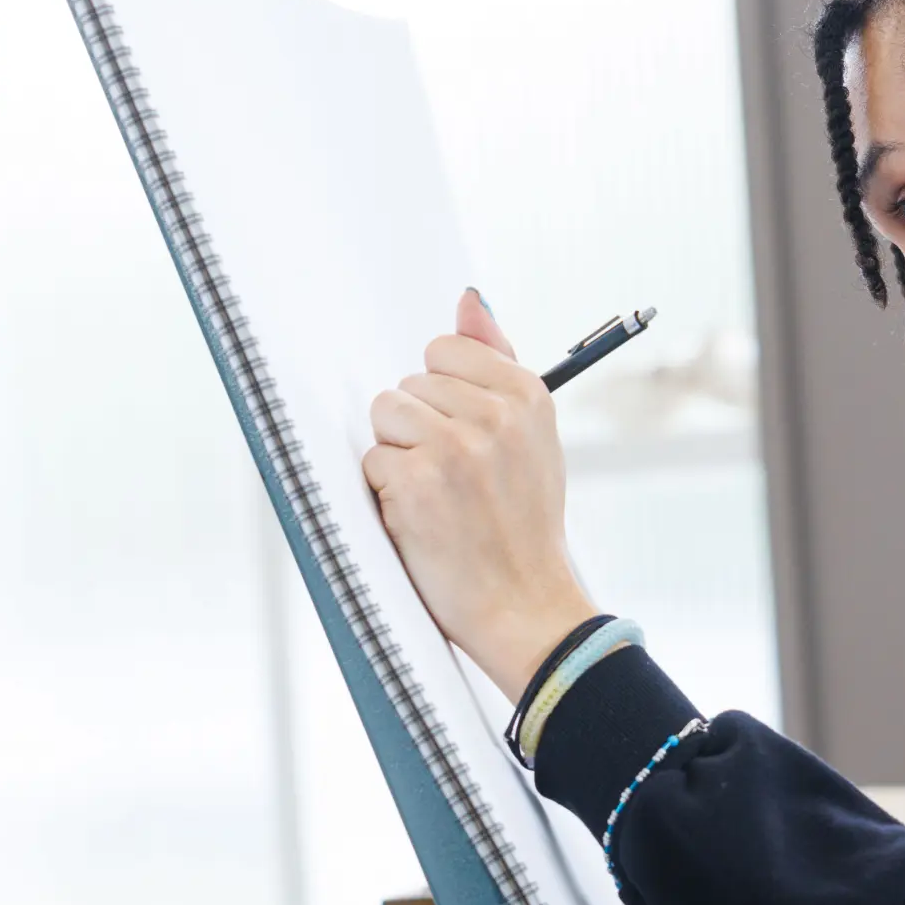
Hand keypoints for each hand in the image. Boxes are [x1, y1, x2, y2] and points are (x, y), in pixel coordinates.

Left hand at [363, 290, 598, 695]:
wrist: (525, 606)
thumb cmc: (523, 524)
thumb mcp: (531, 437)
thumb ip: (497, 363)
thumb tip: (468, 297)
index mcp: (527, 394)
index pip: (443, 351)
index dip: (440, 395)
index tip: (462, 435)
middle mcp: (493, 414)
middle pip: (408, 385)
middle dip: (418, 430)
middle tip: (456, 481)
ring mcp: (452, 447)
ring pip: (385, 416)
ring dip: (398, 457)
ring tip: (436, 496)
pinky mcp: (415, 483)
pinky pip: (373, 461)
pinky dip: (387, 494)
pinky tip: (423, 520)